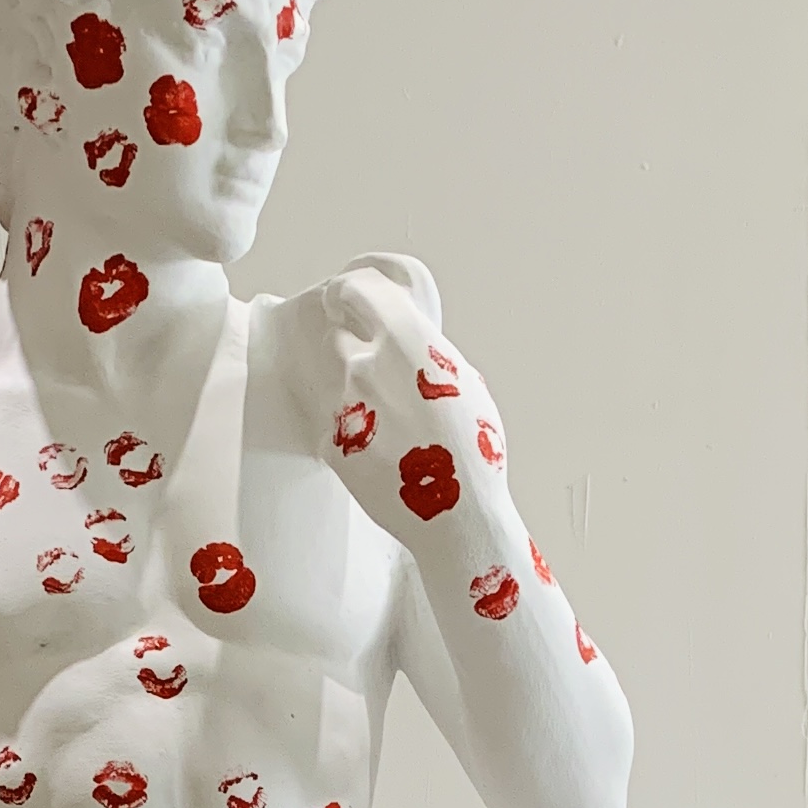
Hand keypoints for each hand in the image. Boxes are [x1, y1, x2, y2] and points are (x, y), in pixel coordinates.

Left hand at [290, 253, 502, 541]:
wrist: (458, 516)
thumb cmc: (474, 452)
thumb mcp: (467, 385)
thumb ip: (428, 353)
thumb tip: (410, 342)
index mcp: (406, 342)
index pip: (357, 290)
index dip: (347, 291)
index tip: (342, 296)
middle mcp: (367, 366)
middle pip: (339, 337)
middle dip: (352, 349)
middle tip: (373, 371)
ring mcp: (344, 406)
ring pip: (336, 383)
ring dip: (353, 393)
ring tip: (387, 424)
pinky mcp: (332, 445)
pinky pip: (334, 425)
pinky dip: (352, 434)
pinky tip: (383, 455)